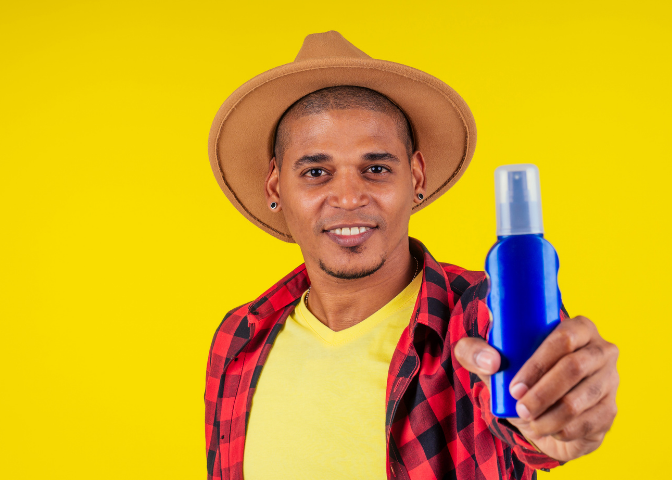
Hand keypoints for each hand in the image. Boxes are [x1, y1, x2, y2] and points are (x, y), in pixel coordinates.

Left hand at [454, 315, 618, 462]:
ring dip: (549, 416)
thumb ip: (474, 351)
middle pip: (574, 369)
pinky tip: (547, 429)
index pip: (563, 339)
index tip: (514, 386)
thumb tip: (492, 362)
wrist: (537, 402)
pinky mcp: (611, 410)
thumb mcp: (489, 359)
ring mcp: (611, 381)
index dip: (538, 364)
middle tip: (519, 407)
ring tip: (528, 421)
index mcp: (577, 327)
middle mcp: (601, 350)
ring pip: (580, 401)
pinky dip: (562, 430)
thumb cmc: (515, 370)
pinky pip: (587, 424)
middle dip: (542, 393)